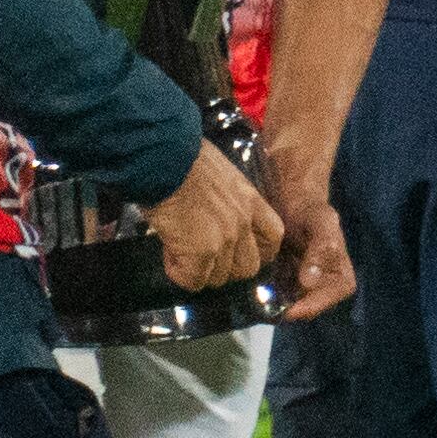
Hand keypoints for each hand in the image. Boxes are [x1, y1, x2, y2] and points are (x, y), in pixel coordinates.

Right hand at [145, 141, 283, 294]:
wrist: (163, 157)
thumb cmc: (182, 157)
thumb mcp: (219, 175)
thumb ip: (227, 200)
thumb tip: (211, 216)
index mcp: (250, 200)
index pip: (273, 238)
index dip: (257, 251)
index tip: (236, 251)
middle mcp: (244, 222)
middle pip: (248, 268)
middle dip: (224, 267)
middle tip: (201, 254)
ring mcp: (224, 239)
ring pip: (219, 278)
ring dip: (198, 270)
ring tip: (179, 248)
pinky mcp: (201, 252)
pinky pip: (193, 280)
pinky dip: (179, 273)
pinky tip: (168, 252)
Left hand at [261, 141, 352, 318]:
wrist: (290, 202)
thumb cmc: (310, 210)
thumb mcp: (321, 224)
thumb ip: (321, 250)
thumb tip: (309, 282)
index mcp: (341, 281)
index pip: (322, 304)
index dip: (304, 309)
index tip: (285, 310)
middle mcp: (323, 290)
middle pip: (302, 311)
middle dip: (282, 310)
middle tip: (260, 306)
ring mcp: (303, 290)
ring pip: (285, 308)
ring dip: (269, 306)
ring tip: (252, 299)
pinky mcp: (284, 286)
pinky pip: (273, 299)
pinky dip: (261, 298)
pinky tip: (248, 290)